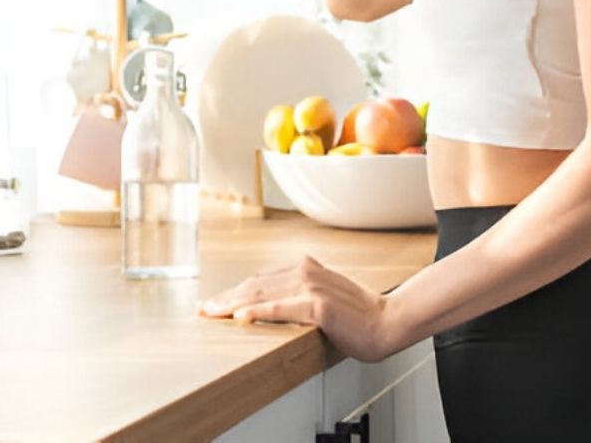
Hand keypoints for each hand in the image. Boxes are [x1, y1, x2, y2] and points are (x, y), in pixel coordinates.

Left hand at [197, 254, 398, 362]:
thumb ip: (300, 295)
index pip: (261, 280)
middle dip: (226, 297)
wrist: (386, 322)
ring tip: (212, 312)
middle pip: (256, 285)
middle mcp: (306, 272)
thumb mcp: (324, 298)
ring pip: (262, 294)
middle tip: (204, 309)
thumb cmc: (357, 316)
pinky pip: (281, 308)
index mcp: (306, 268)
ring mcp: (311, 287)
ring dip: (233, 303)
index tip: (215, 302)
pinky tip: (241, 317)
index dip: (235, 291)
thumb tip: (274, 305)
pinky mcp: (318, 305)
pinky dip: (258, 311)